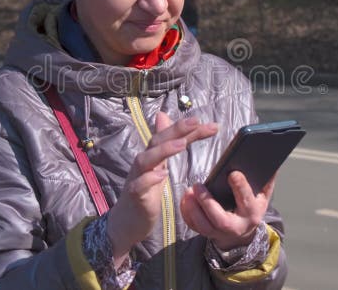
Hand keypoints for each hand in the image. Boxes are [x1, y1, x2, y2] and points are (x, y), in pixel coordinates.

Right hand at [108, 112, 216, 265]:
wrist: (125, 222)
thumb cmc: (144, 193)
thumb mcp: (157, 165)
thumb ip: (163, 144)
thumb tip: (162, 116)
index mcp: (152, 157)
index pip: (170, 137)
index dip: (188, 129)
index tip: (212, 125)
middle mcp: (143, 164)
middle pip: (156, 141)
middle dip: (176, 130)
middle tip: (196, 122)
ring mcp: (136, 179)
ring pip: (145, 159)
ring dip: (163, 150)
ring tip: (181, 144)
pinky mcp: (134, 196)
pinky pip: (138, 185)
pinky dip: (149, 179)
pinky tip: (162, 175)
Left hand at [180, 171, 275, 249]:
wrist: (241, 234)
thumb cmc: (250, 209)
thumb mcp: (262, 197)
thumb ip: (266, 181)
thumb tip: (272, 162)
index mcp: (251, 214)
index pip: (246, 201)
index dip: (240, 187)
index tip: (232, 173)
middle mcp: (236, 226)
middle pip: (220, 219)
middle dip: (208, 202)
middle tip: (198, 185)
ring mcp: (219, 233)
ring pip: (203, 226)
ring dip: (193, 209)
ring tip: (188, 192)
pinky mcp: (206, 233)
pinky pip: (193, 226)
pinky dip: (186, 213)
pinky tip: (185, 199)